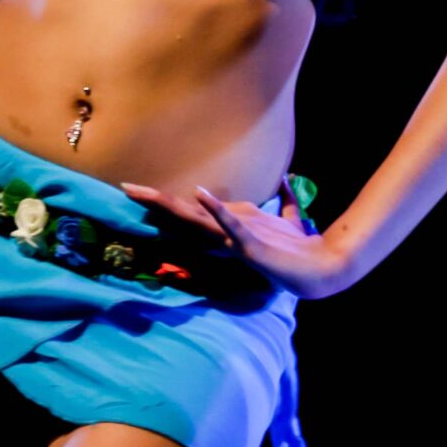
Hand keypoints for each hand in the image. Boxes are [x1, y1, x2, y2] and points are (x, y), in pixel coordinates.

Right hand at [117, 174, 358, 300]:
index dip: (167, 200)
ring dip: (174, 206)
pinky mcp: (251, 246)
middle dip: (157, 201)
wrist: (319, 267)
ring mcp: (236, 241)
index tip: (139, 189)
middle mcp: (227, 233)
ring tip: (147, 193)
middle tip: (126, 188)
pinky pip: (232, 225)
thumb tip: (285, 179)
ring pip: (199, 220)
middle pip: (187, 213)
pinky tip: (201, 195)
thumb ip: (285, 200)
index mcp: (230, 225)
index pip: (193, 210)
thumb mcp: (288, 217)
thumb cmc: (299, 247)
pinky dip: (217, 210)